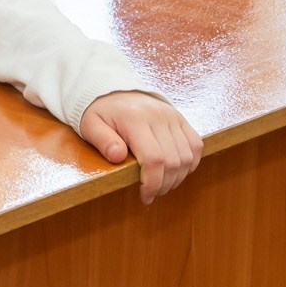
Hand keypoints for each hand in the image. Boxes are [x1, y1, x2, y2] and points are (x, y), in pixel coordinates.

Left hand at [79, 91, 202, 203]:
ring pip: (187, 156)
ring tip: (162, 185)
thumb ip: (102, 141)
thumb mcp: (90, 125)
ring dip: (178, 177)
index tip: (144, 196)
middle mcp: (158, 116)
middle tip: (152, 193)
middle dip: (164, 185)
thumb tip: (118, 156)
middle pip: (173, 161)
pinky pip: (195, 144)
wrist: (114, 90)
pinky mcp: (180, 118)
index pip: (153, 159)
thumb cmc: (101, 112)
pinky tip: (177, 172)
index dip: (152, 183)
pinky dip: (191, 163)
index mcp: (134, 119)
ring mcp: (172, 116)